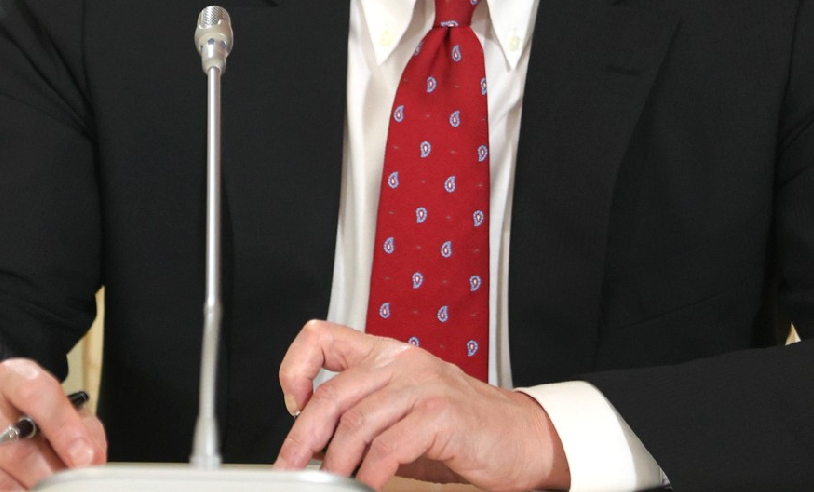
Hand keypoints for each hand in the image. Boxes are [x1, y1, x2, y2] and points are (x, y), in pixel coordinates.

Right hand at [0, 358, 106, 489]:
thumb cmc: (27, 417)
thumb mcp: (59, 410)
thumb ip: (83, 430)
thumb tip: (91, 461)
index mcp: (11, 377)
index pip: (36, 394)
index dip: (63, 429)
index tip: (82, 459)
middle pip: (15, 449)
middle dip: (47, 477)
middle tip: (65, 489)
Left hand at [272, 320, 568, 490]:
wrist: (521, 439)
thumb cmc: (462, 430)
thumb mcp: (403, 416)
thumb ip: (363, 421)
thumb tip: (315, 446)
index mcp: (388, 355)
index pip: (322, 337)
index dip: (295, 366)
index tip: (293, 403)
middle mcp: (402, 361)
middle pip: (331, 394)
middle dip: (303, 438)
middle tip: (292, 467)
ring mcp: (423, 385)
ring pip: (356, 424)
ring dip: (335, 465)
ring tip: (332, 484)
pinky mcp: (442, 414)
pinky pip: (388, 448)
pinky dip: (369, 475)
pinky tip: (367, 485)